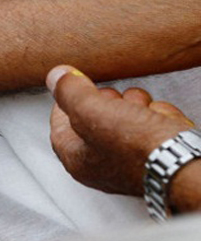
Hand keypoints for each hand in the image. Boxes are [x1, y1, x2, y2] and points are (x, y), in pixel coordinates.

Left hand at [48, 64, 193, 195]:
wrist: (184, 162)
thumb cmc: (137, 147)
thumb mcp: (91, 111)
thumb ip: (70, 92)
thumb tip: (56, 76)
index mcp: (76, 158)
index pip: (59, 125)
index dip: (65, 101)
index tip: (72, 84)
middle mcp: (101, 163)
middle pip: (97, 116)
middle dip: (110, 101)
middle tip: (117, 101)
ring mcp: (130, 158)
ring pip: (129, 115)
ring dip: (138, 105)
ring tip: (144, 111)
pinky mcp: (157, 151)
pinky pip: (154, 123)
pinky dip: (161, 116)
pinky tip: (164, 121)